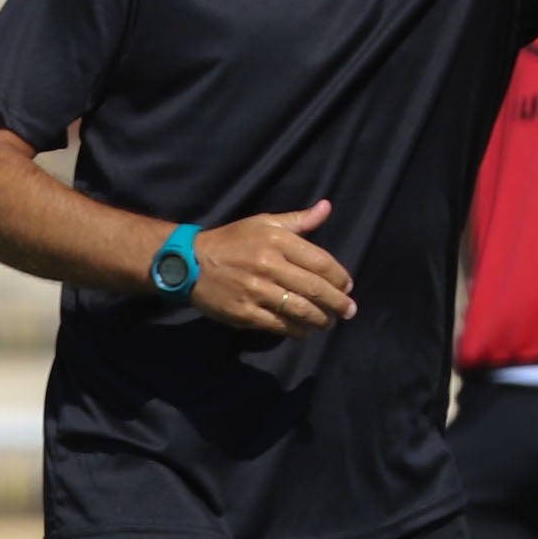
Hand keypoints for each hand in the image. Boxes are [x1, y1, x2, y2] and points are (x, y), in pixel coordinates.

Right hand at [188, 199, 354, 335]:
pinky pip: (280, 325)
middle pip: (315, 289)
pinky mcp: (245, 313)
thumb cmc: (231, 241)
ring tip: (329, 323)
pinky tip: (305, 331)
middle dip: (337, 303)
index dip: (340, 278)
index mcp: (277, 240)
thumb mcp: (263, 223)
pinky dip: (297, 331)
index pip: (321, 262)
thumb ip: (298, 220)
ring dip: (321, 320)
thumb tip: (327, 207)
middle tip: (348, 311)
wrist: (189, 263)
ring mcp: (256, 291)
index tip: (348, 287)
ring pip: (301, 310)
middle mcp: (269, 265)